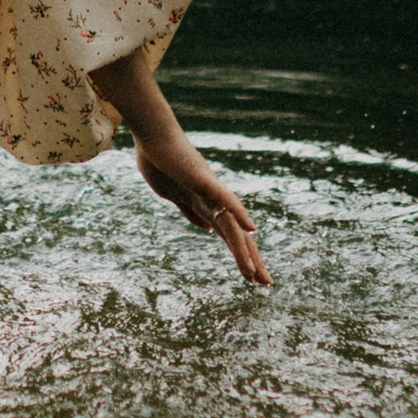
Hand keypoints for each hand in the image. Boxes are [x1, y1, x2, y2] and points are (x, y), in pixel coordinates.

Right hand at [87, 46, 272, 290]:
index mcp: (205, 205)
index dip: (241, 255)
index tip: (253, 277)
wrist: (151, 133)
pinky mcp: (203, 179)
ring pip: (232, 225)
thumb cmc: (158, 160)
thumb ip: (190, 212)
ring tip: (255, 274)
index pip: (228, 235)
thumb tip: (208, 231)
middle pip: (237, 234)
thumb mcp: (171, 195)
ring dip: (243, 250)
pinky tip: (252, 229)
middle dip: (251, 260)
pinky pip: (224, 199)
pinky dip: (239, 214)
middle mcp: (213, 200)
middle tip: (266, 284)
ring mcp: (210, 190)